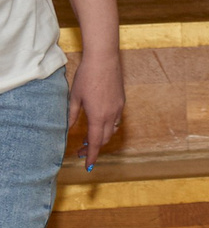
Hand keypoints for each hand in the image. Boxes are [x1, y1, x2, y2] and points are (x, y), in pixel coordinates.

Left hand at [67, 49, 121, 170]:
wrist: (104, 60)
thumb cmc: (87, 77)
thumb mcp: (74, 97)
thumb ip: (72, 115)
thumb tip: (68, 130)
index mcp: (98, 116)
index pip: (95, 142)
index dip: (92, 156)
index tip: (88, 167)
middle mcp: (111, 115)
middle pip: (105, 139)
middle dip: (94, 148)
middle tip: (80, 152)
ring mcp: (118, 108)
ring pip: (112, 130)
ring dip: (102, 138)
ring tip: (89, 140)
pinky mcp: (121, 102)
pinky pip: (116, 121)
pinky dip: (108, 127)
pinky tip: (99, 123)